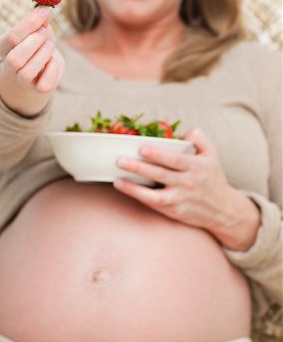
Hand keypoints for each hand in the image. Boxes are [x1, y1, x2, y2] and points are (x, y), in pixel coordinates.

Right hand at [0, 7, 64, 115]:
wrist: (44, 68)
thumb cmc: (38, 45)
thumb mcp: (38, 30)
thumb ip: (40, 21)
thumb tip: (45, 8)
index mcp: (4, 47)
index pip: (12, 38)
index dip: (30, 24)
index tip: (44, 12)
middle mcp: (9, 65)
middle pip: (16, 58)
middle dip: (35, 42)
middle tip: (46, 32)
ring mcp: (22, 80)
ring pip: (27, 72)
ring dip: (44, 55)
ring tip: (49, 46)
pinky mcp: (38, 89)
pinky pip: (44, 84)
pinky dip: (52, 70)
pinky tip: (52, 62)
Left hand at [114, 127, 260, 250]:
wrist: (224, 210)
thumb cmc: (213, 178)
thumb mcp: (212, 155)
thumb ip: (200, 139)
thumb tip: (187, 130)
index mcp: (196, 167)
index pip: (175, 160)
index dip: (158, 155)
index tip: (142, 148)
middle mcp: (188, 183)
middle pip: (161, 175)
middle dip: (140, 168)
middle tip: (121, 161)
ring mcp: (180, 199)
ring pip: (155, 195)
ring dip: (135, 187)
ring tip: (118, 179)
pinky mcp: (174, 211)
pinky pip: (154, 204)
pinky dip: (139, 197)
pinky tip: (125, 188)